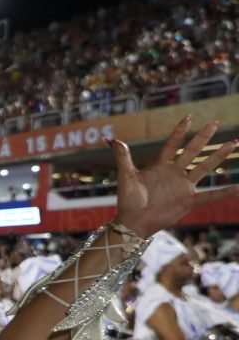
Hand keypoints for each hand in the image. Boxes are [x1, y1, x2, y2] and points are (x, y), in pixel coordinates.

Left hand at [109, 117, 238, 237]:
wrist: (133, 222)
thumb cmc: (127, 201)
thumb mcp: (125, 177)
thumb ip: (123, 158)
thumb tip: (113, 139)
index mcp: (160, 166)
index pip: (172, 145)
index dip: (179, 132)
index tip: (188, 117)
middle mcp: (174, 173)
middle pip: (191, 151)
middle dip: (203, 137)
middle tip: (214, 122)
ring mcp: (183, 186)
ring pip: (204, 167)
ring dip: (218, 156)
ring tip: (233, 143)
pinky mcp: (188, 200)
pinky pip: (210, 195)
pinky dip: (224, 192)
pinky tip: (238, 188)